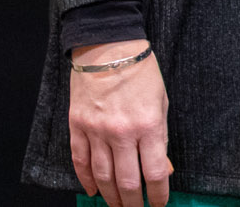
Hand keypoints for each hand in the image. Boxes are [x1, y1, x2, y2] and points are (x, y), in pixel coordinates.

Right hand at [68, 41, 170, 205]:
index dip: (158, 195)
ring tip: (117, 206)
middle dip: (133, 203)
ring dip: (111, 197)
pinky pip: (80, 161)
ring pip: (103, 177)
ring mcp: (96, 131)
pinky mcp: (77, 127)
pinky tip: (93, 190)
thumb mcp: (161, 103)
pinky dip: (86, 180)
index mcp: (148, 125)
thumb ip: (160, 138)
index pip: (155, 173)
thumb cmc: (141, 72)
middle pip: (127, 182)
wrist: (108, 48)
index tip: (159, 204)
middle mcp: (121, 133)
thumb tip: (162, 169)